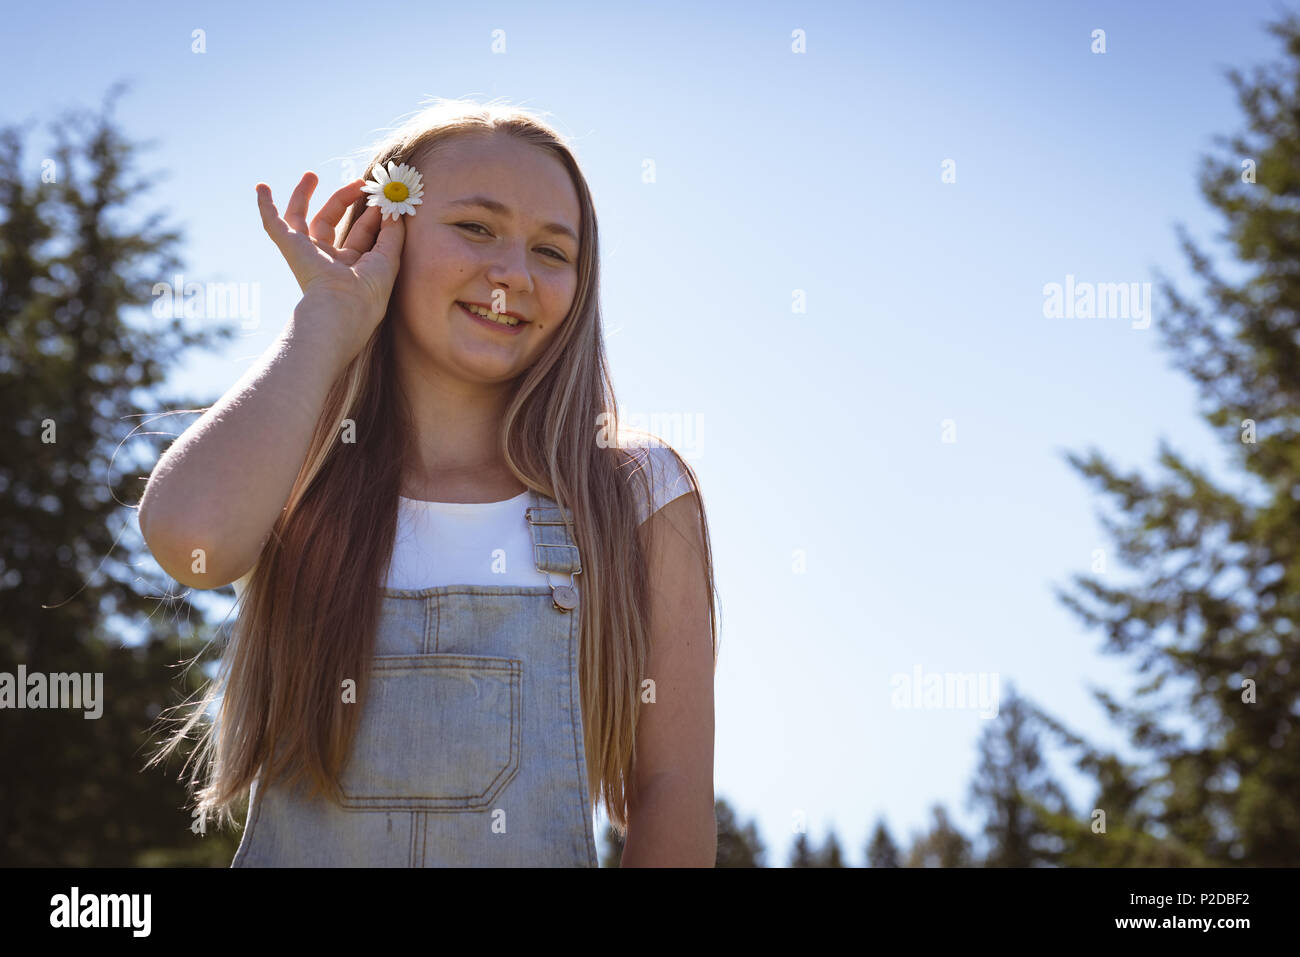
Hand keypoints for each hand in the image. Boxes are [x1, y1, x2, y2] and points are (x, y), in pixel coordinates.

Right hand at [256, 171, 406, 360]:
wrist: (342, 306)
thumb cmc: (368, 292)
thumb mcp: (388, 258)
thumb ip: (393, 233)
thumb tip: (393, 209)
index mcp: (351, 267)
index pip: (361, 233)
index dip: (372, 214)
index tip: (383, 197)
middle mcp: (327, 260)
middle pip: (332, 222)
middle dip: (344, 199)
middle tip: (359, 181)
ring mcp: (306, 253)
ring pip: (301, 219)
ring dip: (304, 195)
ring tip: (311, 174)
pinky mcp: (290, 247)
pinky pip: (273, 224)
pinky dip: (265, 206)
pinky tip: (261, 187)